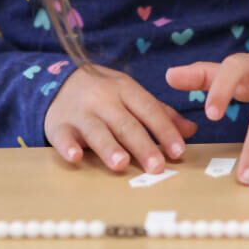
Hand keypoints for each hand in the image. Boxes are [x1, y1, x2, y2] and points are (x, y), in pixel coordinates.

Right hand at [45, 63, 196, 172]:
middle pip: (125, 123)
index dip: (164, 130)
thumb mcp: (131, 94)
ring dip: (109, 147)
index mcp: (125, 89)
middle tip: (157, 167)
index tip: (179, 151)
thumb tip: (191, 130)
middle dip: (142, 145)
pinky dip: (67, 146)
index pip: (148, 109)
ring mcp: (80, 112)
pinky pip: (62, 136)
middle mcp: (103, 99)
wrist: (59, 81)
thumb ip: (160, 113)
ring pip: (96, 130)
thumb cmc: (104, 93)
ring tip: (121, 163)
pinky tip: (75, 157)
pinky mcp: (57, 124)